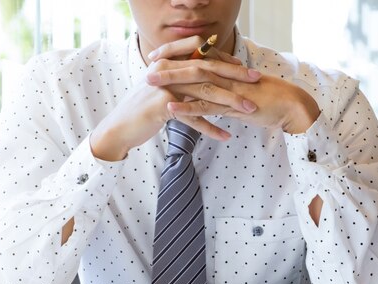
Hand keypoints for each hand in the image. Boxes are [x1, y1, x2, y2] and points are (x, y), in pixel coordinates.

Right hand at [90, 36, 260, 160]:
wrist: (121, 127)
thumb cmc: (144, 109)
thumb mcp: (163, 89)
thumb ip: (180, 80)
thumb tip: (201, 77)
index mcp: (169, 62)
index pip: (202, 53)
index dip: (223, 59)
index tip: (243, 68)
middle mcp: (168, 69)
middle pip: (208, 69)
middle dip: (235, 75)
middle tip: (257, 80)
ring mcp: (165, 87)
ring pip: (205, 92)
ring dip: (231, 102)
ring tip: (249, 110)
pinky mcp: (162, 106)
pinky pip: (193, 117)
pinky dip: (211, 128)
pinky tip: (225, 136)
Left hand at [149, 68, 320, 134]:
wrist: (291, 106)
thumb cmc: (270, 102)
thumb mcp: (243, 96)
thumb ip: (226, 96)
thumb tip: (213, 101)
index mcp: (227, 70)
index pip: (197, 57)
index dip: (177, 55)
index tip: (158, 56)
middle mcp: (225, 75)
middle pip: (191, 65)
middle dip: (168, 64)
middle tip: (146, 64)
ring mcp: (228, 89)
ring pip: (195, 82)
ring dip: (171, 82)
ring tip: (150, 83)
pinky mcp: (233, 105)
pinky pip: (206, 105)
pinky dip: (187, 106)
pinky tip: (171, 108)